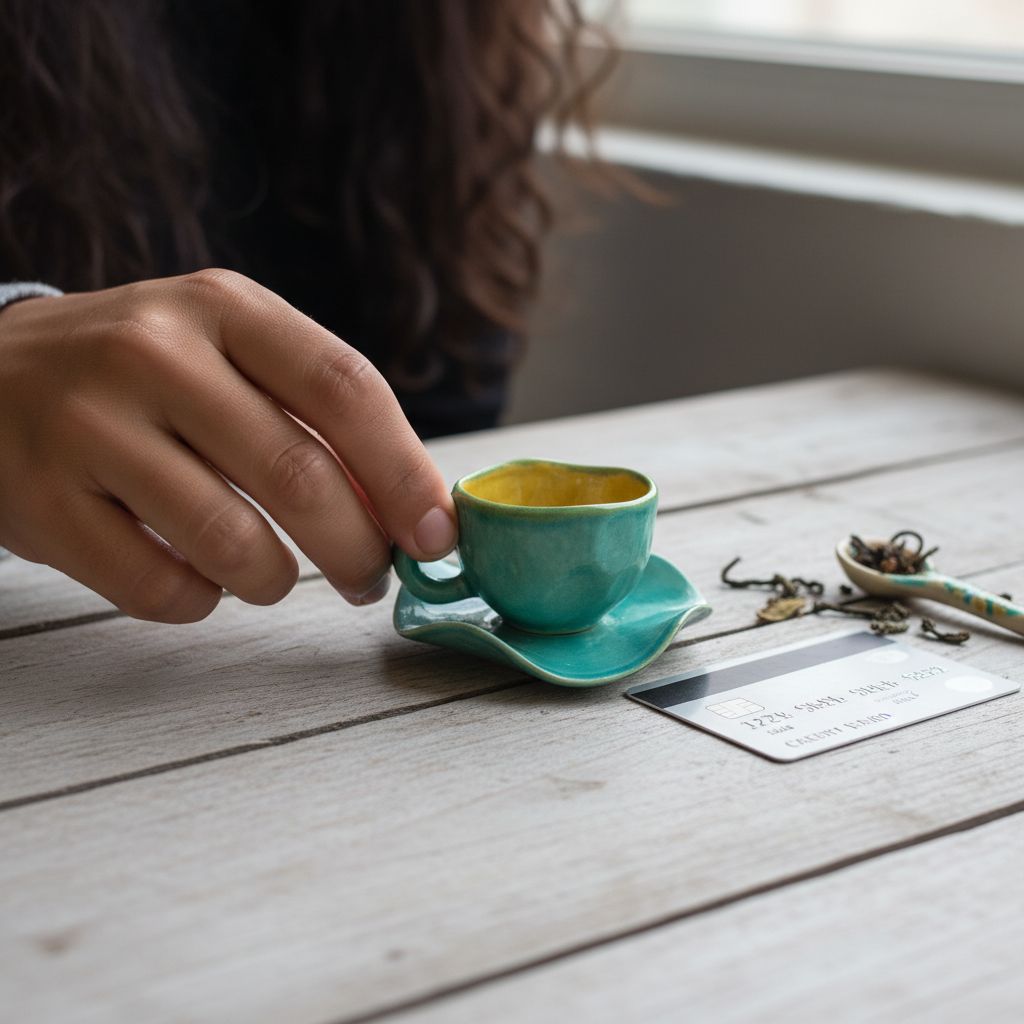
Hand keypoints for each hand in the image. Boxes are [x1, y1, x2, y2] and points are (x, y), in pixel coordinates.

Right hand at [0, 270, 456, 621]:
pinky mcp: (40, 499)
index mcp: (223, 306)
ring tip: (275, 577)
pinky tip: (198, 578)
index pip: (344, 388)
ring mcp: (87, 424)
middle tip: (370, 578)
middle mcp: (153, 351)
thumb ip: (317, 415)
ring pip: (233, 542)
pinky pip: (160, 587)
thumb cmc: (145, 374)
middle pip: (299, 474)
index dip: (405, 473)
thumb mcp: (228, 352)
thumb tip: (413, 510)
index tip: (439, 535)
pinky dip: (201, 601)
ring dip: (278, 581)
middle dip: (358, 548)